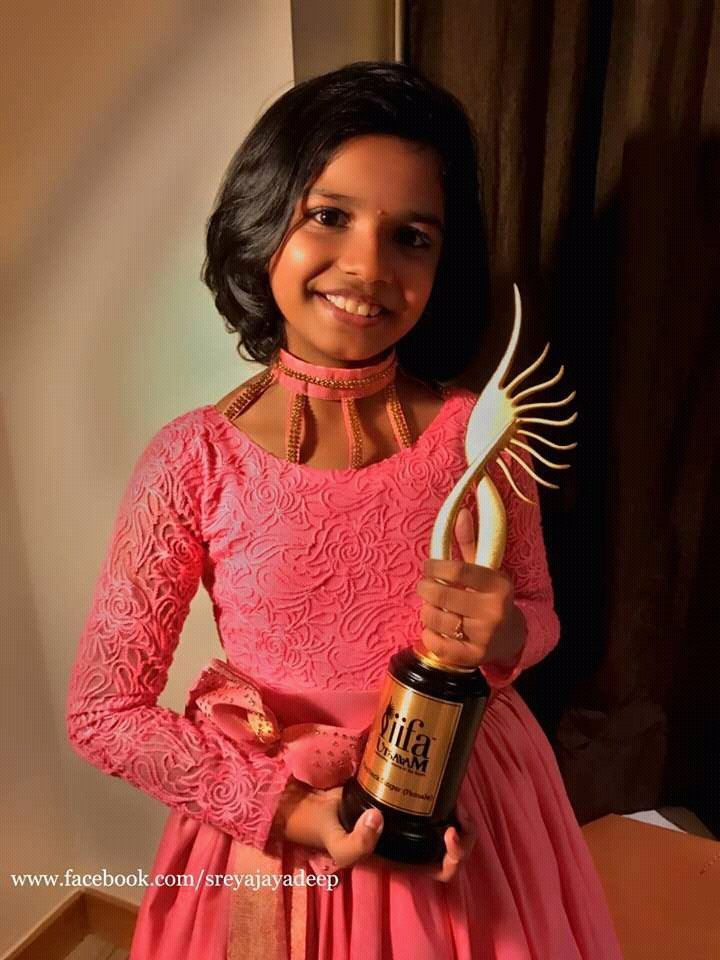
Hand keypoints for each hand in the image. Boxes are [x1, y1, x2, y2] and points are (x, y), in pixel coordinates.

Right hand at [270, 779, 475, 880]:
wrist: (318, 808)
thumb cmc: (331, 833)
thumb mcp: (340, 848)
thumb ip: (357, 843)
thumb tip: (378, 818)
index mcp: (405, 861)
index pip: (441, 871)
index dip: (455, 857)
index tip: (450, 832)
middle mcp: (414, 844)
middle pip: (454, 849)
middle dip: (466, 833)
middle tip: (460, 810)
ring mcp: (412, 821)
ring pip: (450, 824)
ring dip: (459, 813)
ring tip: (455, 794)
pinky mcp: (407, 798)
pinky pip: (434, 800)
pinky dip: (442, 792)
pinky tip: (438, 777)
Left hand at [415, 507, 526, 669]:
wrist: (511, 636)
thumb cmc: (490, 596)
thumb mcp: (485, 569)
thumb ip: (470, 542)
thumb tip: (460, 512)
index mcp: (498, 585)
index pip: (457, 570)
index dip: (435, 566)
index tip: (429, 566)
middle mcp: (493, 611)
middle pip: (441, 595)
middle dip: (426, 588)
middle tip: (426, 587)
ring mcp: (484, 636)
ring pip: (435, 619)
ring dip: (427, 612)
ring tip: (434, 609)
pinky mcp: (473, 657)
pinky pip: (436, 644)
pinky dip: (429, 635)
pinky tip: (437, 630)